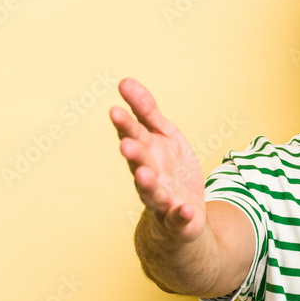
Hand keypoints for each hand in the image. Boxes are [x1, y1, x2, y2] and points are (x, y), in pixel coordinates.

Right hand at [110, 78, 204, 241]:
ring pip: (152, 192)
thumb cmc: (170, 170)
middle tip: (126, 145)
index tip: (115, 110)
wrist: (183, 215)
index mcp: (146, 152)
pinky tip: (183, 208)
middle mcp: (149, 175)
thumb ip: (147, 111)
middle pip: (140, 163)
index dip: (125, 125)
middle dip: (134, 154)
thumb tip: (124, 81)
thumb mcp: (163, 135)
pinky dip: (180, 214)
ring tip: (145, 175)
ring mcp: (161, 199)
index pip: (134, 135)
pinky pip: (177, 217)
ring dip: (148, 184)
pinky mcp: (176, 219)